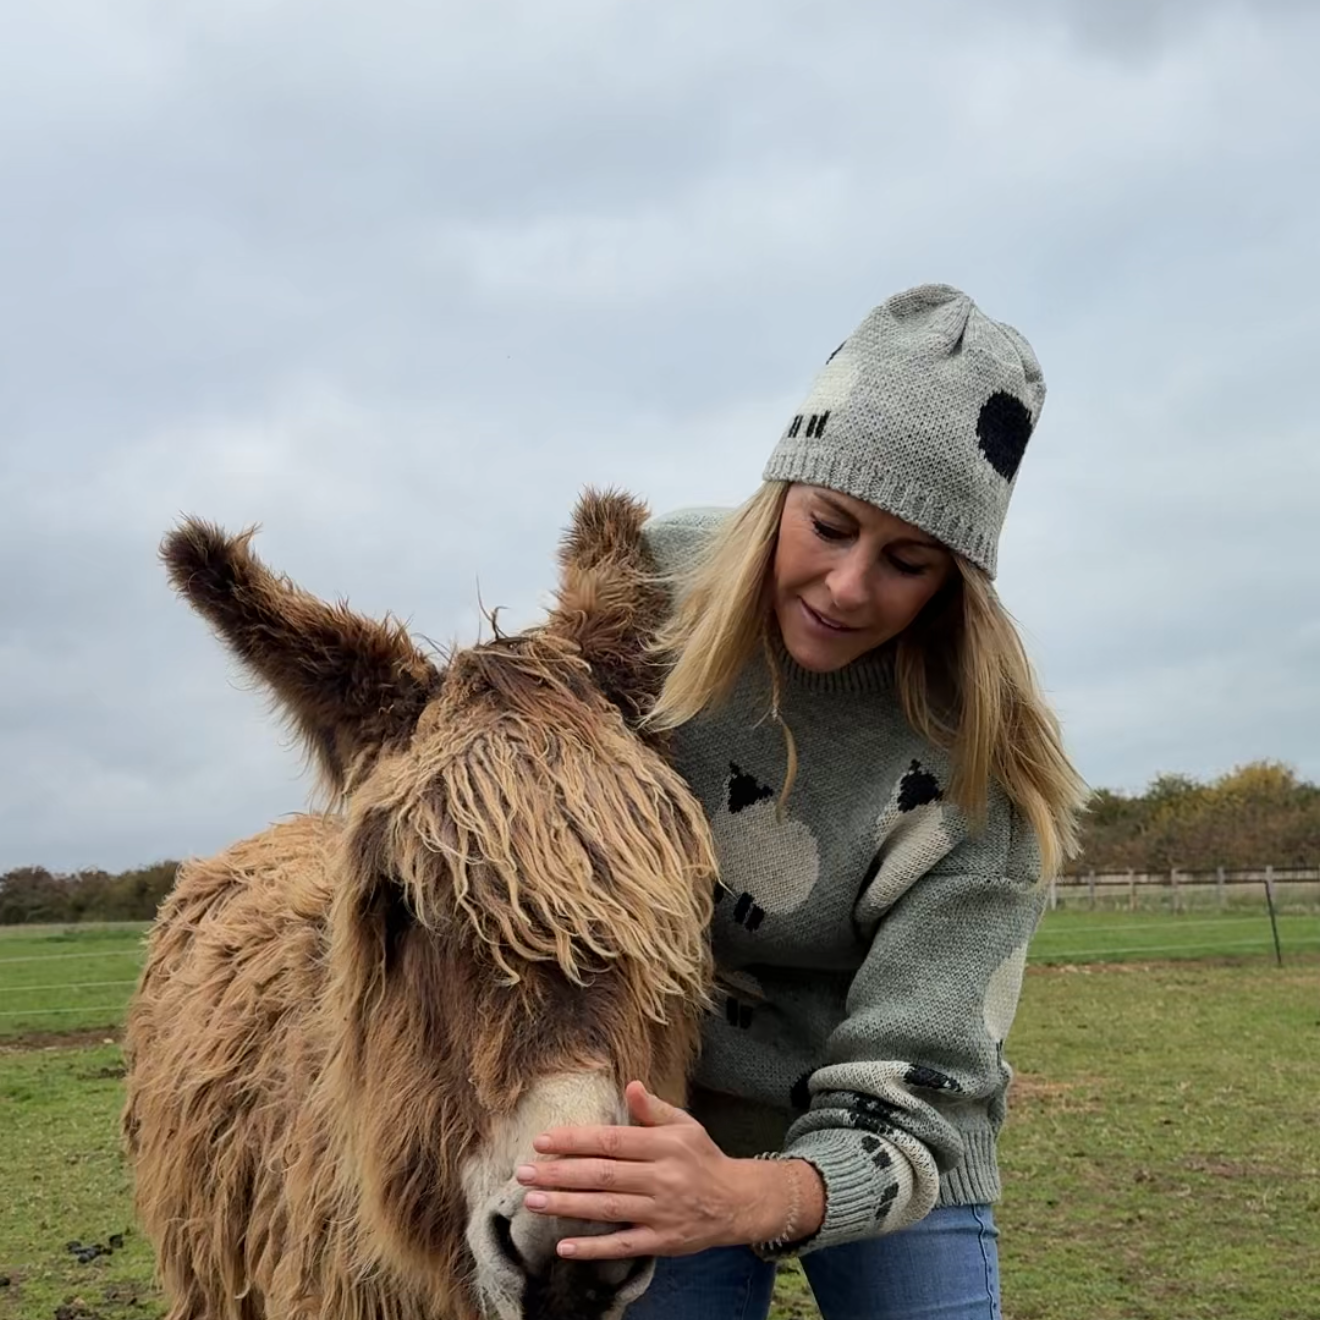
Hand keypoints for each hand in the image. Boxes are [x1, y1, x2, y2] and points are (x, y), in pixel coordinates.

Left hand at [516, 1081, 820, 1259]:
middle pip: (602, 1175)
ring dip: (566, 1205)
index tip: (542, 1141)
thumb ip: (653, 1110)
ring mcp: (660, 1212)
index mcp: (664, 1145)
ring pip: (606, 1209)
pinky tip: (564, 1246)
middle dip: (559, 1173)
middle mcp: (660, 1178)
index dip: (575, 1140)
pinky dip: (593, 1248)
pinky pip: (622, 1245)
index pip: (612, 1141)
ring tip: (532, 1201)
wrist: (737, 1202)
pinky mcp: (661, 1241)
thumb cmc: (703, 1159)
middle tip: (523, 1172)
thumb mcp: (685, 1126)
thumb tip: (630, 1085)